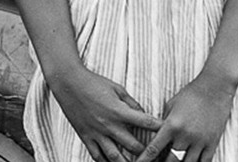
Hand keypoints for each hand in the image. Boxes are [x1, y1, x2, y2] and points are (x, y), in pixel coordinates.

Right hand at [47, 66, 161, 161]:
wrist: (69, 84)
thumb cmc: (94, 83)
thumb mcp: (118, 89)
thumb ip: (132, 103)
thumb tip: (143, 113)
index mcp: (119, 111)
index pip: (145, 122)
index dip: (159, 127)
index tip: (169, 130)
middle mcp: (109, 125)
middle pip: (132, 146)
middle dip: (146, 151)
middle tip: (156, 154)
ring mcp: (96, 133)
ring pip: (114, 156)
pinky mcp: (85, 137)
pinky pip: (96, 156)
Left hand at [136, 73, 237, 161]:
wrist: (216, 86)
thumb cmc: (192, 93)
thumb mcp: (171, 106)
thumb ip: (163, 123)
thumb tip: (155, 137)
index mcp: (172, 125)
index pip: (153, 149)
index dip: (143, 160)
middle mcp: (185, 135)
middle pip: (170, 161)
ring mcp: (200, 140)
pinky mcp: (212, 142)